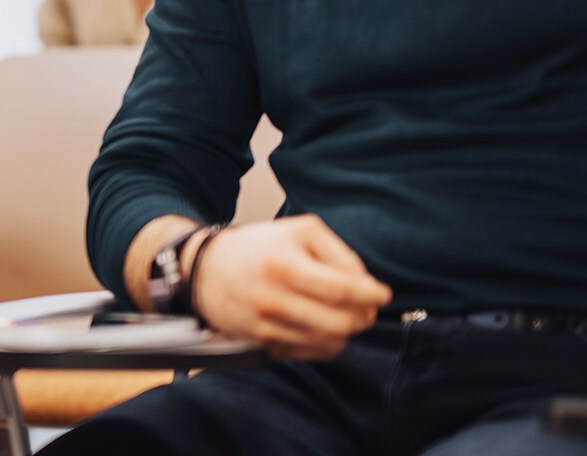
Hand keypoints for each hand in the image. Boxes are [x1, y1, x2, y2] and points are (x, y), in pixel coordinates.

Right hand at [192, 214, 391, 360]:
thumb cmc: (258, 248)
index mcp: (283, 265)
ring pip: (327, 343)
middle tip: (367, 308)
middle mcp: (272, 298)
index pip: (341, 289)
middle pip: (339, 322)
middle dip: (363, 317)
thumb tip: (366, 284)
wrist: (204, 270)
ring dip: (347, 332)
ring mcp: (265, 325)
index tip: (382, 295)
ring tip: (347, 317)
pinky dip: (326, 345)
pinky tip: (326, 328)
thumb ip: (339, 254)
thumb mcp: (300, 231)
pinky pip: (308, 354)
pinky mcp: (261, 343)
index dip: (369, 295)